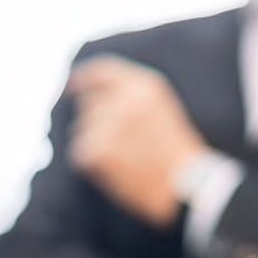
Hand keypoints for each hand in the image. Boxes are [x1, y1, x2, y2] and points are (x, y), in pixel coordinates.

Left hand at [67, 55, 207, 226]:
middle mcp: (124, 99)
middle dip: (95, 123)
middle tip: (120, 146)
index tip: (73, 85)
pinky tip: (117, 170)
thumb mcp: (160, 110)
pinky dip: (92, 164)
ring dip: (95, 144)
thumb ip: (129, 95)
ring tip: (126, 159)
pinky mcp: (97, 149)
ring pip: (81, 130)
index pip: (103, 71)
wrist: (184, 186)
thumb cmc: (174, 152)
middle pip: (88, 104)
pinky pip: (80, 153)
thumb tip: (86, 92)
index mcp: (144, 86)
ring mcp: (109, 123)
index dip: (84, 78)